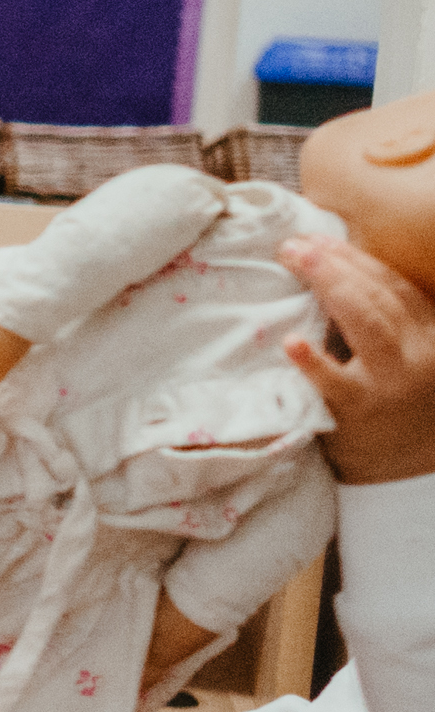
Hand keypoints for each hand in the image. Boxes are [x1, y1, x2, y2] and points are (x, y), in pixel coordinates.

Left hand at [287, 235, 434, 483]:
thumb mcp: (408, 358)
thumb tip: (332, 267)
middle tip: (294, 243)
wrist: (404, 474)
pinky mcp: (361, 412)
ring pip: (367, 323)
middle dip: (337, 263)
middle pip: (379, 297)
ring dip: (329, 285)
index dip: (358, 257)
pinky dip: (314, 362)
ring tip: (295, 259)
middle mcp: (421, 356)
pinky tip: (291, 342)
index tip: (320, 237)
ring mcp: (392, 383)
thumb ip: (387, 322)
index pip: (396, 286)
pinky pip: (335, 383)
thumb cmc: (395, 405)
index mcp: (432, 337)